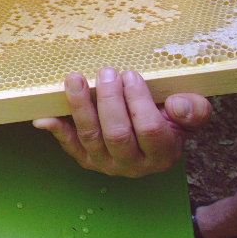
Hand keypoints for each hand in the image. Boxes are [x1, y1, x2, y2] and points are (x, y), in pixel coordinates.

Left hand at [33, 68, 211, 177]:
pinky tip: (44, 116)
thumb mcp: (190, 115)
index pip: (149, 129)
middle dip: (109, 99)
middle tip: (107, 72)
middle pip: (116, 134)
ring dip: (80, 106)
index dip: (138, 101)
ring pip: (90, 136)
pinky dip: (56, 129)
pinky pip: (69, 145)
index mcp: (162, 154)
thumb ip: (192, 110)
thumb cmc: (170, 122)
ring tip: (76, 78)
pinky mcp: (85, 159)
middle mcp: (133, 165)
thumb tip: (178, 104)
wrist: (152, 142)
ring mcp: (106, 164)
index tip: (131, 75)